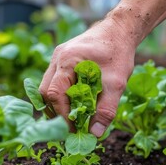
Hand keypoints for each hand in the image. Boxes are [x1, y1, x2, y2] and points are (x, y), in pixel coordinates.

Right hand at [39, 18, 135, 136]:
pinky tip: (76, 102)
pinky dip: (62, 95)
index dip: (62, 115)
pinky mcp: (62, 60)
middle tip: (72, 126)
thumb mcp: (117, 83)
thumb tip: (95, 134)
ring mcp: (57, 58)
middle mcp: (57, 58)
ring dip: (58, 104)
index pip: (54, 93)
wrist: (120, 30)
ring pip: (47, 87)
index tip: (74, 129)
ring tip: (75, 117)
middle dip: (57, 112)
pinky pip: (55, 81)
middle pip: (45, 92)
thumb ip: (106, 109)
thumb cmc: (118, 53)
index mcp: (67, 60)